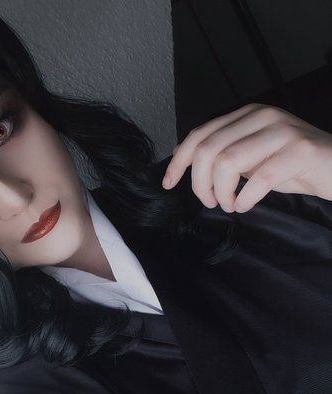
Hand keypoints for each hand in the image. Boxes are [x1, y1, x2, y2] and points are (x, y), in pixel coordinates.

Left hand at [161, 102, 331, 212]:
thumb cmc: (293, 166)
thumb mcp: (251, 158)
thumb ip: (222, 153)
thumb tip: (183, 158)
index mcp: (246, 115)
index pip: (199, 135)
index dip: (178, 162)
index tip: (168, 184)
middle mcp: (262, 116)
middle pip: (208, 150)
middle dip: (200, 183)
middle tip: (211, 202)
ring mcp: (282, 131)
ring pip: (228, 162)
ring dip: (221, 192)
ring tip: (229, 204)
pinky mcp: (299, 151)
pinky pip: (259, 179)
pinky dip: (244, 199)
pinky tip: (245, 205)